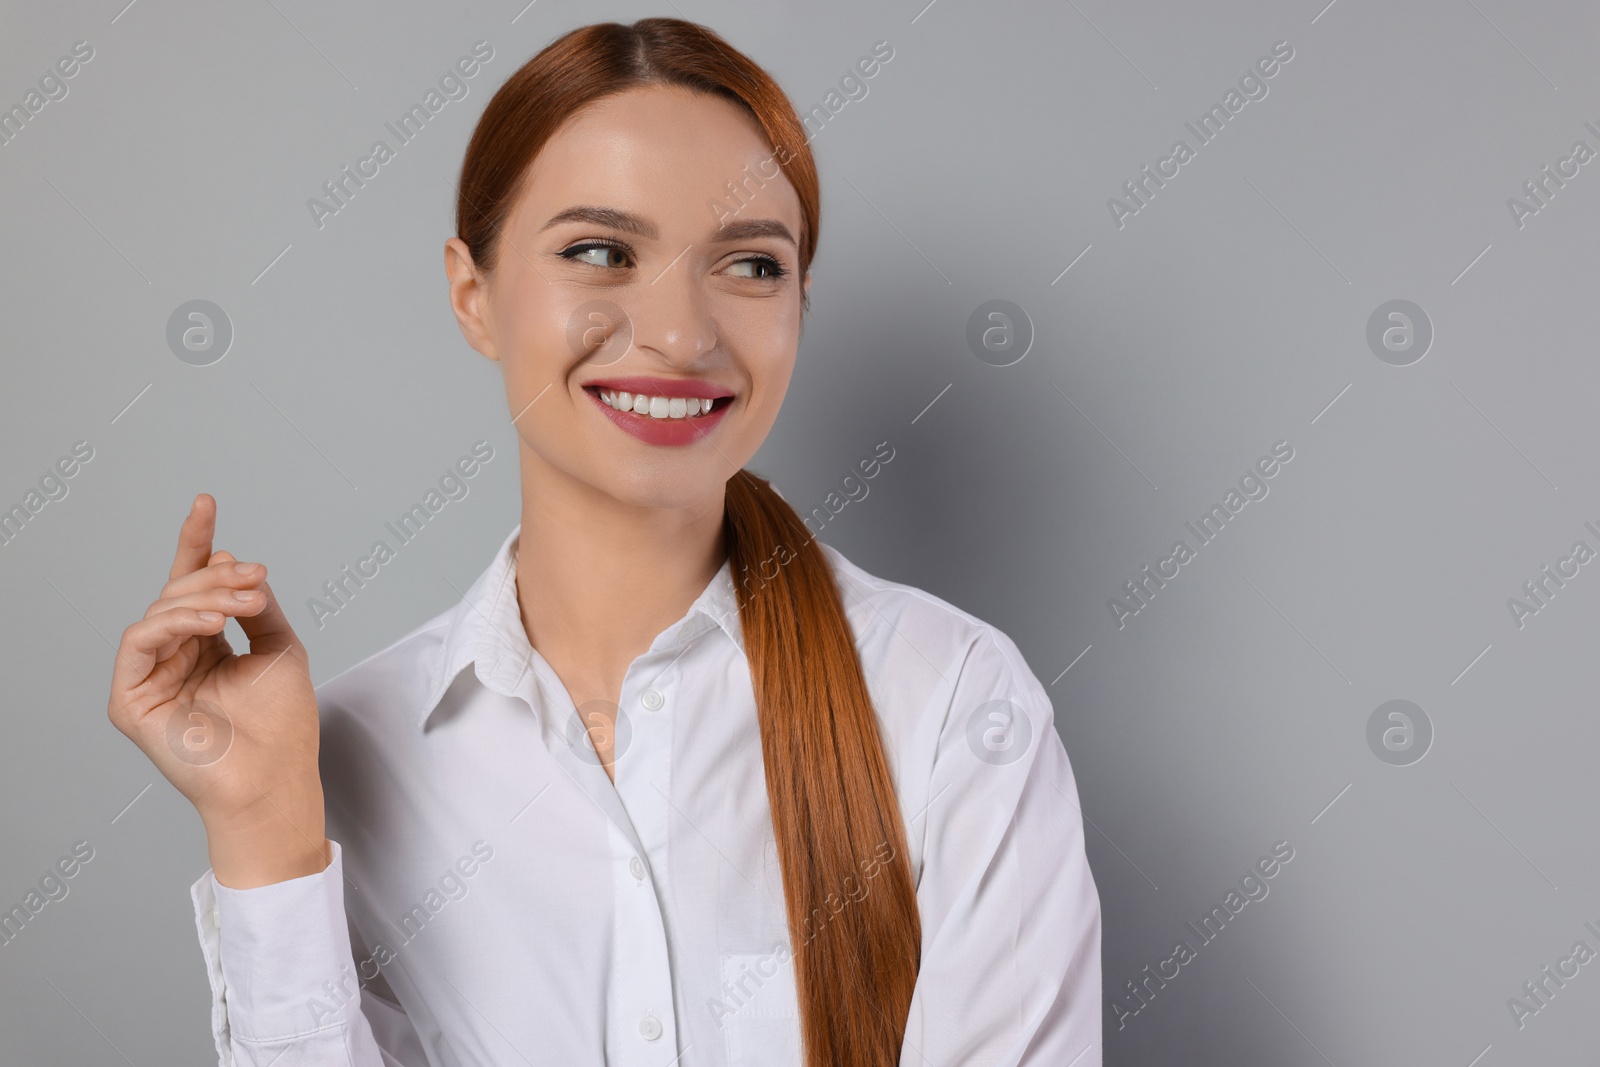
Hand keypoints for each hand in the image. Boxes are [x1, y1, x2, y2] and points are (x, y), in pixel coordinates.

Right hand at [107, 493, 327, 886]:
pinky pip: (138, 642)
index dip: (197, 542)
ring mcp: (149, 677)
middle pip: (180, 592)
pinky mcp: (129, 700)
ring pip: (161, 611)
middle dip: (218, 575)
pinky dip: (173, 621)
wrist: (275, 778)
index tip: (206, 501)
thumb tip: (240, 565)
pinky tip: (209, 622)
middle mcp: (174, 657)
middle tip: (256, 575)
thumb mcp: (280, 647)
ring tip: (245, 600)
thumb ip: (257, 605)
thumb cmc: (282, 725)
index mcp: (206, 645)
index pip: (194, 585)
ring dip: (206, 597)